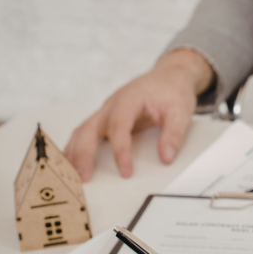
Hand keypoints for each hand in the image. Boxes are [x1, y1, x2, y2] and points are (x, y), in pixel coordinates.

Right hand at [65, 49, 214, 180]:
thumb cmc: (172, 91)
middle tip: (84, 177)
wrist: (169, 76)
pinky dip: (78, 147)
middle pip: (90, 128)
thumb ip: (173, 135)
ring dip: (75, 151)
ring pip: (83, 130)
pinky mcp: (106, 118)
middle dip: (84, 153)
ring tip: (72, 174)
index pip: (119, 127)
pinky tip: (74, 162)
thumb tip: (166, 158)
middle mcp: (112, 104)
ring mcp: (106, 111)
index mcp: (129, 99)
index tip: (126, 172)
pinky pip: (86, 132)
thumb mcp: (180, 112)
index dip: (121, 151)